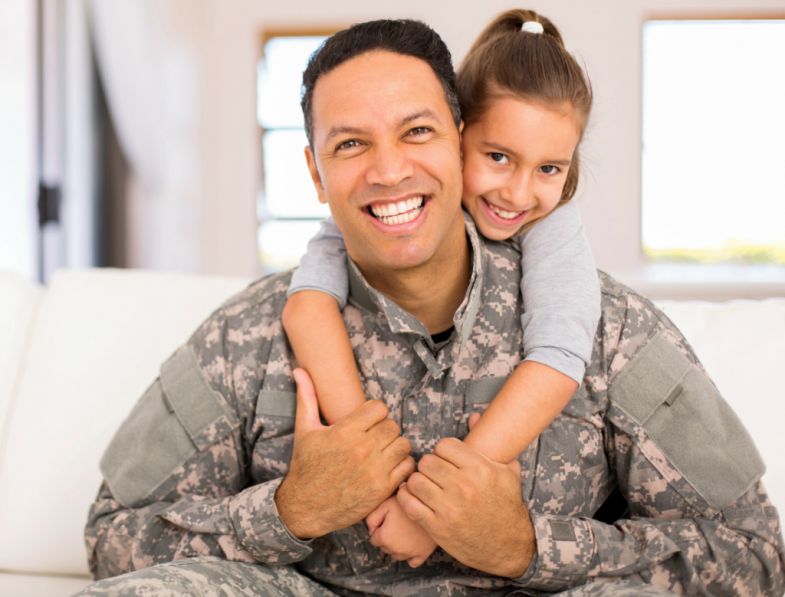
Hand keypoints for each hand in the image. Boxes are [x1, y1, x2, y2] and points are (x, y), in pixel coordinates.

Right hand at [275, 369, 414, 538]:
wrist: (304, 507)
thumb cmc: (305, 466)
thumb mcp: (304, 430)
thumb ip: (306, 397)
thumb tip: (300, 370)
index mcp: (344, 432)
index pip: (379, 407)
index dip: (375, 412)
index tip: (368, 420)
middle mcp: (360, 449)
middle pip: (393, 425)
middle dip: (385, 429)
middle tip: (375, 437)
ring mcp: (373, 470)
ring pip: (403, 444)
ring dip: (395, 446)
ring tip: (382, 451)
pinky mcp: (382, 489)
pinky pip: (407, 466)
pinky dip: (401, 465)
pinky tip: (387, 466)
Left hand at [366, 495, 436, 567]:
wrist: (430, 505)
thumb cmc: (406, 503)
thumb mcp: (385, 505)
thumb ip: (371, 518)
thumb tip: (371, 531)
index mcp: (385, 537)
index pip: (373, 539)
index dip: (379, 529)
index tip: (387, 520)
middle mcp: (396, 549)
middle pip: (385, 548)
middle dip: (388, 538)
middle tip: (397, 523)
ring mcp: (410, 553)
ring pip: (397, 555)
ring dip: (397, 546)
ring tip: (405, 531)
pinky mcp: (423, 554)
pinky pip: (413, 562)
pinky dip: (410, 556)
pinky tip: (411, 544)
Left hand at [397, 432, 534, 576]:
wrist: (509, 546)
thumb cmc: (507, 507)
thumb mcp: (508, 472)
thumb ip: (490, 443)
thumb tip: (474, 416)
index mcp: (480, 470)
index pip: (444, 445)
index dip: (442, 451)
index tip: (445, 459)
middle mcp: (464, 487)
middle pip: (428, 461)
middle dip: (429, 466)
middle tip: (433, 474)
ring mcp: (450, 509)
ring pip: (416, 480)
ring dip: (417, 481)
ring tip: (424, 485)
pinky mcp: (438, 528)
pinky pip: (409, 504)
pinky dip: (406, 498)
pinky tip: (412, 496)